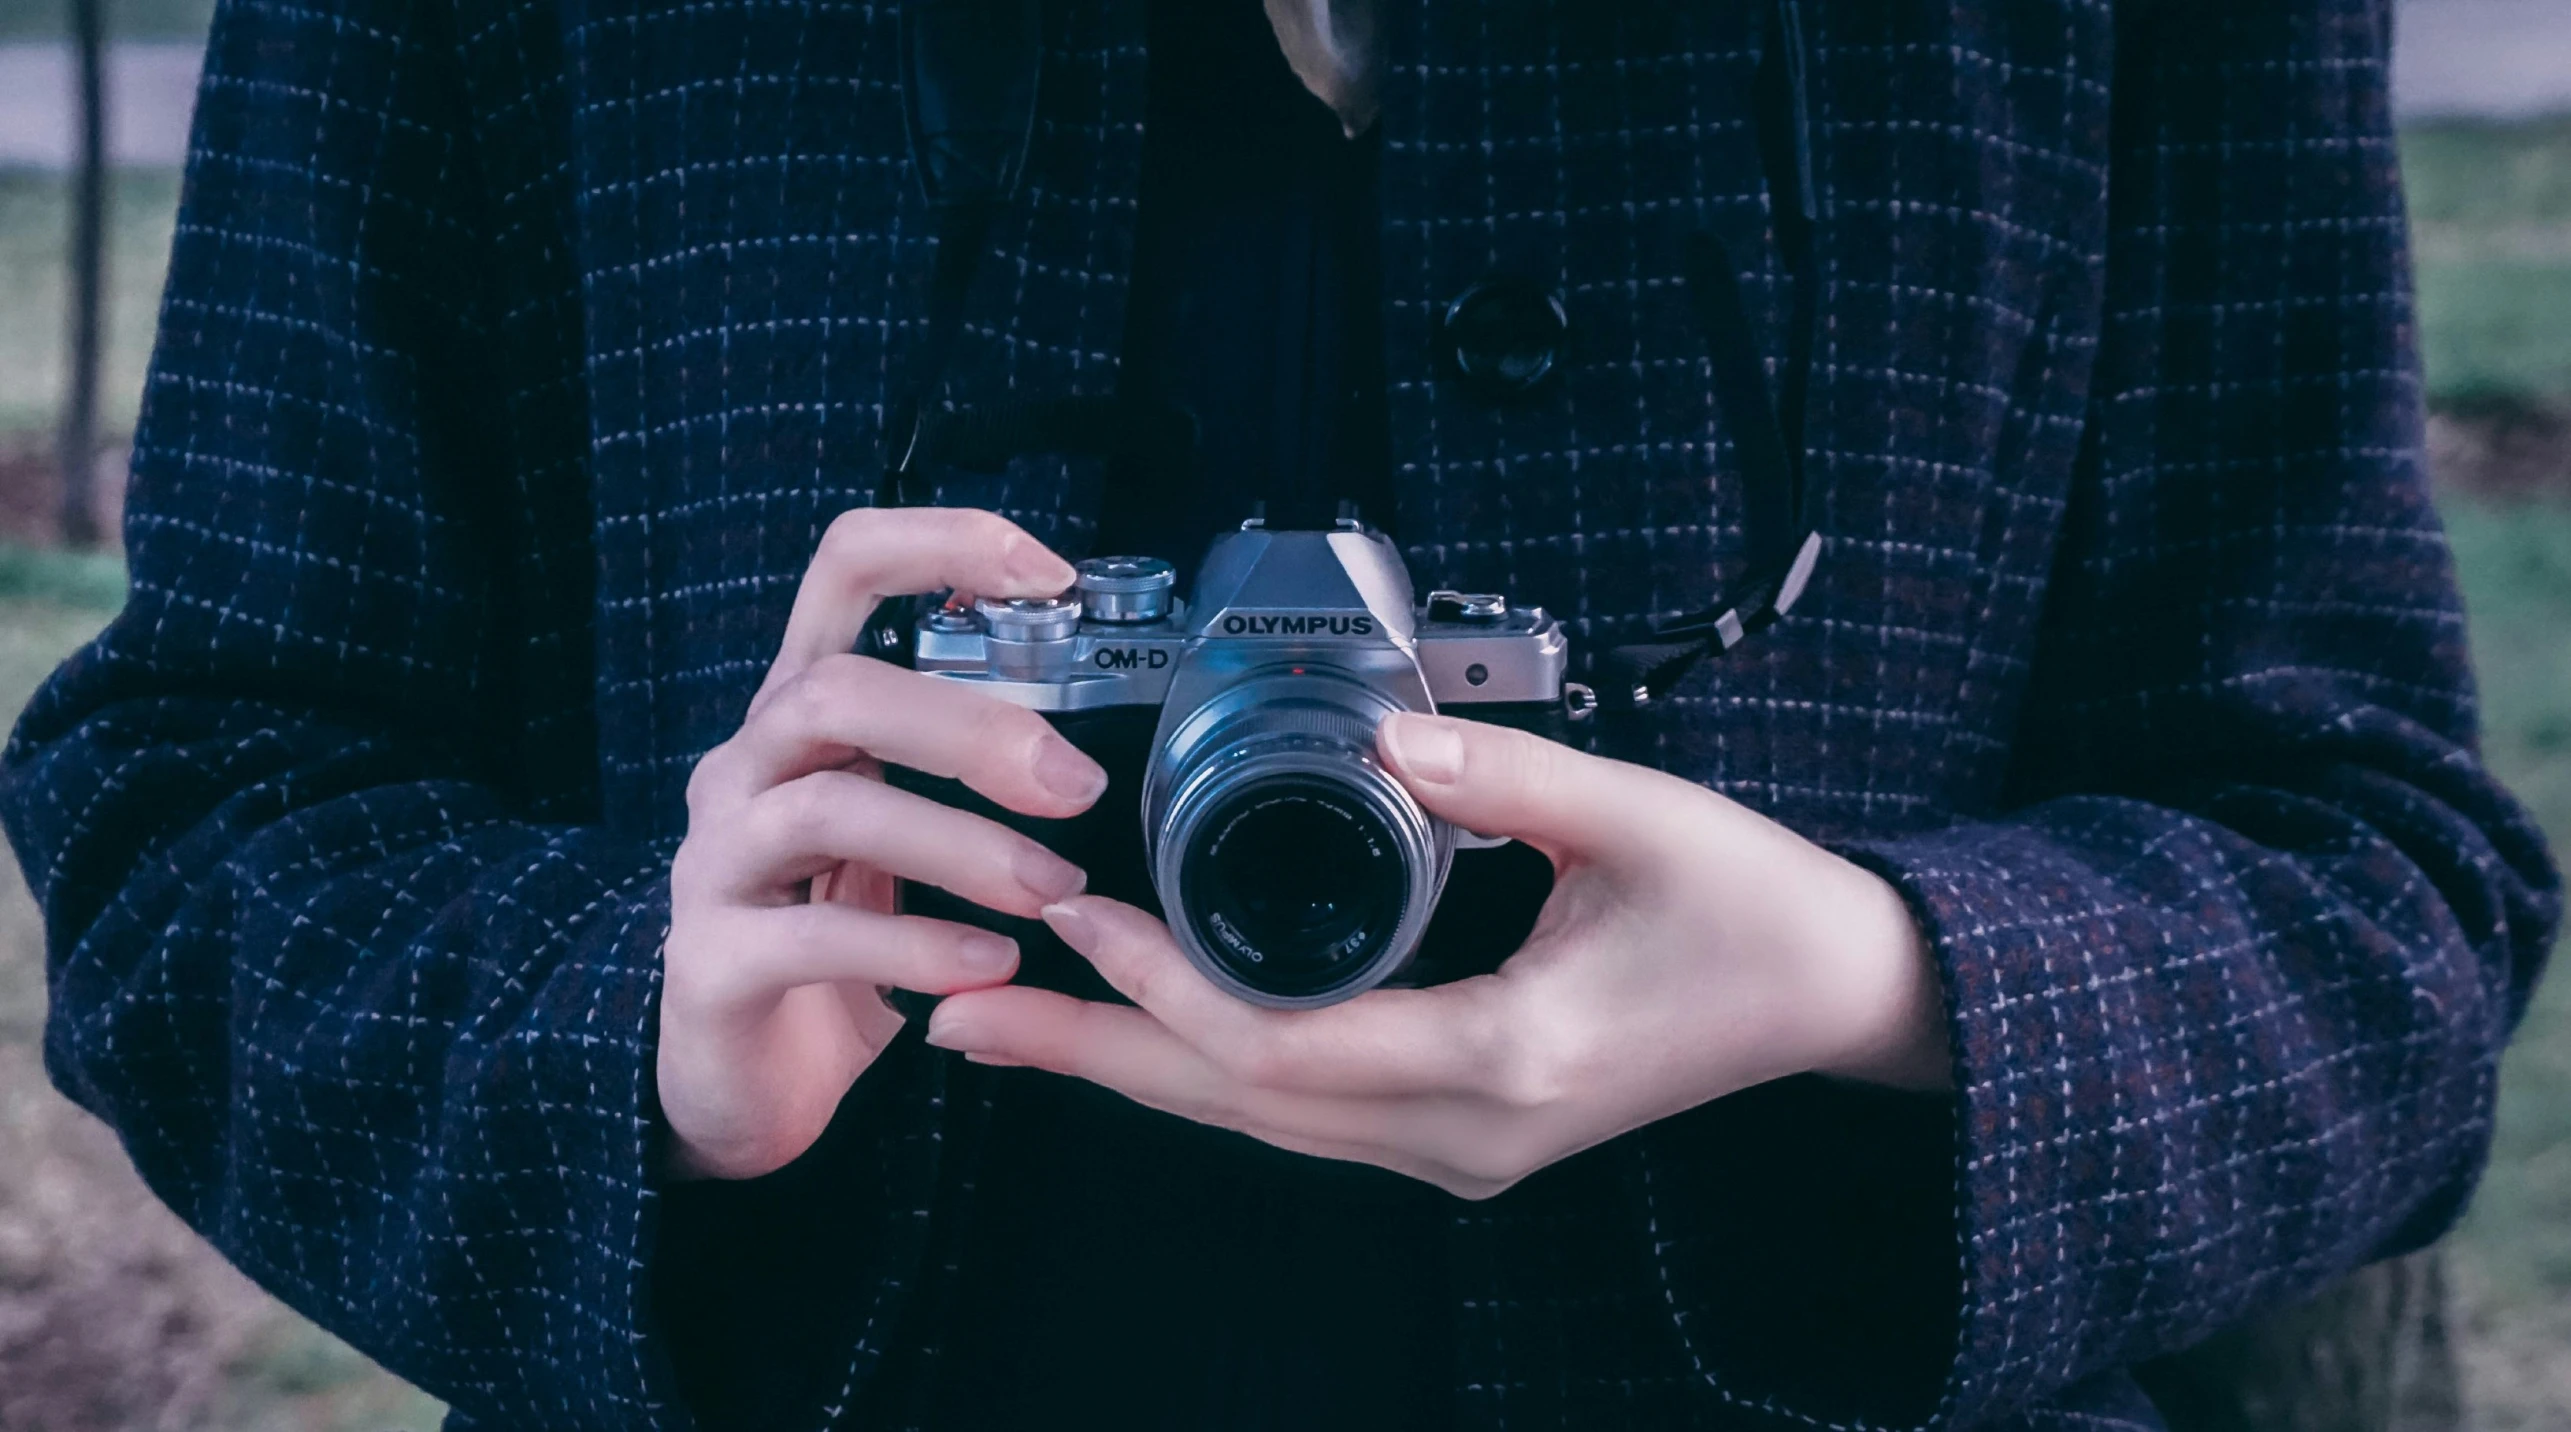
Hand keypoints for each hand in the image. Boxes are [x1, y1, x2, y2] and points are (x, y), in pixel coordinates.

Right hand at [659, 508, 1108, 1180]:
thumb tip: (1101, 744)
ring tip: (1050, 891)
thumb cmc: (838, 946)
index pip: (845, 571)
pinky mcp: (711, 964)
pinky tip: (990, 968)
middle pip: (836, 691)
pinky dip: (915, 948)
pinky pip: (813, 939)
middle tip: (1073, 787)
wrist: (734, 1083)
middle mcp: (746, 769)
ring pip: (829, 811)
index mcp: (801, 715)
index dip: (942, 546)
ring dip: (958, 846)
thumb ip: (961, 779)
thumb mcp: (901, 842)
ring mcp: (715, 864)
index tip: (1053, 575)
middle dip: (969, 728)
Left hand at [922, 711, 1949, 1198]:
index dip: (1163, 991)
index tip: (1074, 921)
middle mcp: (1469, 1131)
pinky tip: (1137, 1035)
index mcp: (1507, 1059)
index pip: (1287, 1046)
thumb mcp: (1644, 820)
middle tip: (964, 1008)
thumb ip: (1507, 774)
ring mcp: (1463, 1150)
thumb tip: (1381, 730)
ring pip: (1259, 1123)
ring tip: (1011, 1024)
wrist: (1838, 995)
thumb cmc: (1757, 911)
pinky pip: (1302, 1114)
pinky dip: (1205, 1072)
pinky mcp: (1463, 1133)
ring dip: (1132, 1068)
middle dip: (1093, 1053)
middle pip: (1238, 1105)